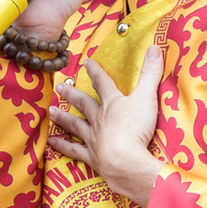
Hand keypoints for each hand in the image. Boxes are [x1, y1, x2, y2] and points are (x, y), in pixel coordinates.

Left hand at [48, 45, 164, 207]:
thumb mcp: (147, 97)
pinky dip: (62, 146)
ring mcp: (93, 138)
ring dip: (63, 118)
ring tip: (52, 112)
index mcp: (112, 103)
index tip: (86, 62)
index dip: (96, 71)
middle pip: (84, 104)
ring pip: (75, 125)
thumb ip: (151, 73)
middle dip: (72, 94)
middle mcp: (99, 119)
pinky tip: (51, 143)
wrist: (125, 161)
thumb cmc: (136, 128)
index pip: (103, 83)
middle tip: (60, 87)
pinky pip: (74, 150)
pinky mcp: (92, 157)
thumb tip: (155, 47)